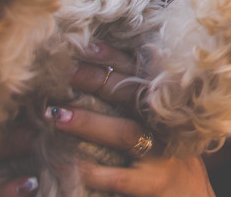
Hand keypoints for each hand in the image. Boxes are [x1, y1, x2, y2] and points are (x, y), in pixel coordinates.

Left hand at [51, 43, 214, 196]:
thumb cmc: (173, 157)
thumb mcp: (166, 124)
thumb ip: (142, 104)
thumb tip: (101, 79)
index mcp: (166, 105)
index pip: (140, 73)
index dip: (112, 58)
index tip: (85, 47)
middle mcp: (166, 124)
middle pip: (129, 95)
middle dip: (94, 81)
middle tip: (62, 72)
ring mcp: (161, 153)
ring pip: (124, 132)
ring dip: (89, 122)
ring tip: (57, 116)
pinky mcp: (152, 183)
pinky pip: (118, 176)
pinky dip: (92, 170)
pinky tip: (69, 164)